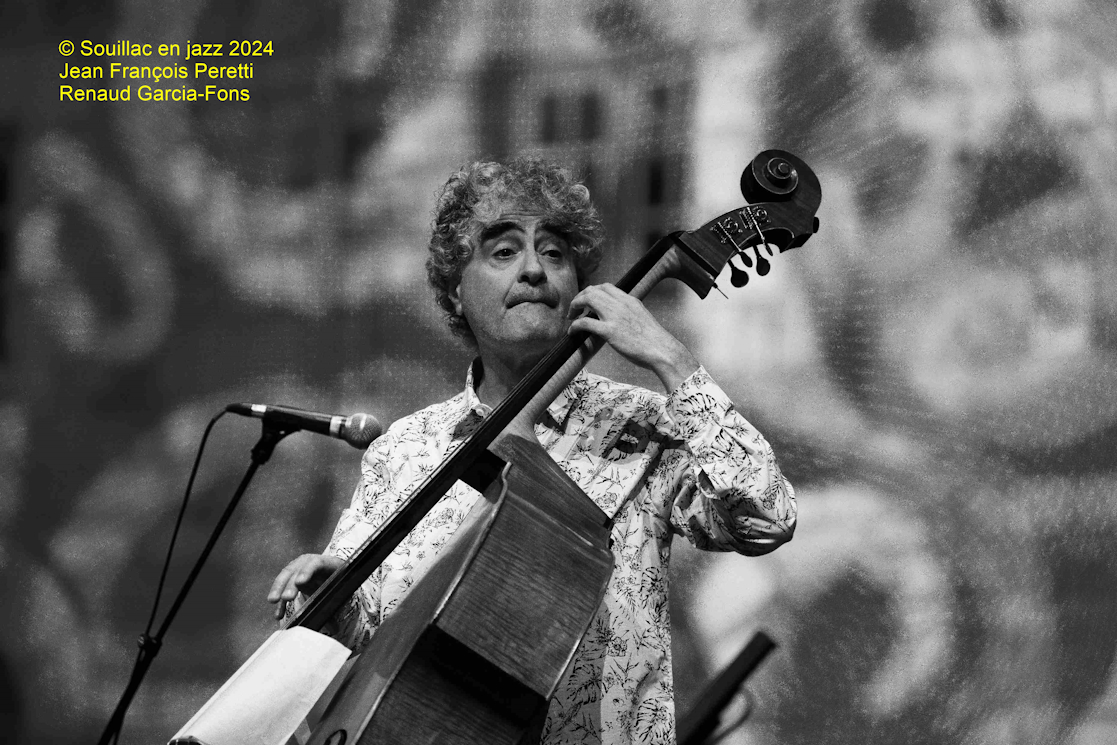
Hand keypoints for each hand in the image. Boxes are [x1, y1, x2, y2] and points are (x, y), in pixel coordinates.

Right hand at [267, 553, 343, 620]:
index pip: (316, 563)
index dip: (307, 571)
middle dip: (290, 584)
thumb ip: (336, 603)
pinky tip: (278, 614)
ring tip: (273, 601)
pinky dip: (281, 602)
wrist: (332, 570)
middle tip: (287, 597)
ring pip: (286, 576)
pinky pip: (284, 589)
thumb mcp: (340, 586)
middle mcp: (308, 563)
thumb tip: (334, 629)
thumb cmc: (338, 577)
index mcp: (324, 562)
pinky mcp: (292, 580)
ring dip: (279, 588)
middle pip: (297, 570)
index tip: (300, 582)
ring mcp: (298, 569)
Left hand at [568, 284, 698, 392]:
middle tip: (575, 309)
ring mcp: (615, 316)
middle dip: (580, 297)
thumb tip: (618, 318)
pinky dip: (574, 325)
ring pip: (587, 299)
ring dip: (575, 306)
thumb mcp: (642, 318)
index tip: (586, 301)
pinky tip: (572, 332)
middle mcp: (621, 304)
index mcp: (630, 300)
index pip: (606, 286)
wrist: (662, 350)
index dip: (592, 291)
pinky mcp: (610, 331)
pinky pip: (585, 323)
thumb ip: (629, 313)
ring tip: (571, 317)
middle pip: (593, 290)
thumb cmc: (654, 340)